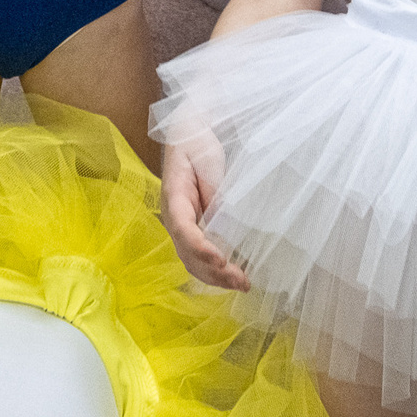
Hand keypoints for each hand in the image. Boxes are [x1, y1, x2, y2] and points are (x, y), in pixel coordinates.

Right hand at [160, 131, 249, 289]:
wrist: (190, 132)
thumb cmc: (198, 143)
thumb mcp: (208, 161)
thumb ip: (214, 191)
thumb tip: (224, 220)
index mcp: (174, 198)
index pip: (182, 229)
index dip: (199, 247)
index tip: (221, 259)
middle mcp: (174, 217)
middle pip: (187, 254)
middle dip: (213, 272)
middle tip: (242, 280)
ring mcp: (182, 225)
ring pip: (192, 261)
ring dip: (215, 277)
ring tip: (242, 284)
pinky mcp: (195, 227)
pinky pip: (200, 255)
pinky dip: (215, 270)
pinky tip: (233, 275)